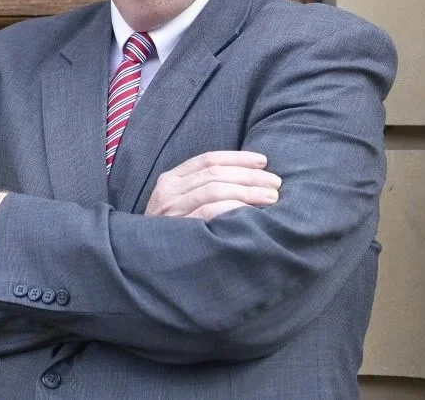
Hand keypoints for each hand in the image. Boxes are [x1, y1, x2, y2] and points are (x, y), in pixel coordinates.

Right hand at [144, 151, 280, 220]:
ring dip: (247, 191)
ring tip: (271, 197)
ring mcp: (171, 209)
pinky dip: (233, 208)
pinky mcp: (178, 227)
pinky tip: (252, 212)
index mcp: (171, 179)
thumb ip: (202, 189)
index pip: (207, 159)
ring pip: (214, 189)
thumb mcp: (181, 205)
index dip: (237, 158)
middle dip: (249, 176)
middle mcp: (168, 191)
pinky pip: (209, 211)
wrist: (148, 266)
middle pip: (214, 173)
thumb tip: (246, 179)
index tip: (263, 161)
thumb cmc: (174, 233)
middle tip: (275, 183)